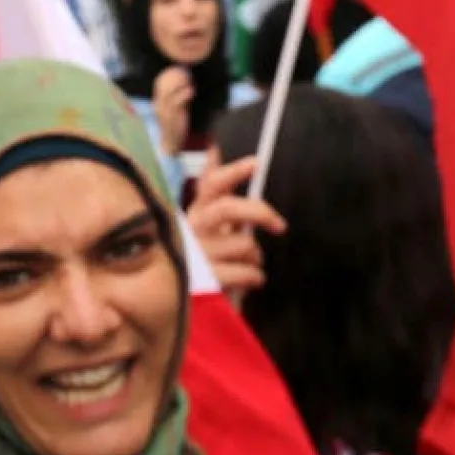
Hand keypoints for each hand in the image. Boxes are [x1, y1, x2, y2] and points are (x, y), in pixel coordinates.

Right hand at [152, 66, 194, 155]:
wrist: (171, 143)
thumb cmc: (175, 125)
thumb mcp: (176, 110)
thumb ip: (178, 99)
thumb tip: (187, 86)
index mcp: (158, 103)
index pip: (159, 85)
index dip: (167, 76)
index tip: (176, 69)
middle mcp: (159, 106)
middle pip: (163, 86)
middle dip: (173, 78)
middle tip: (185, 72)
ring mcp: (164, 111)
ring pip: (169, 93)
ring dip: (180, 85)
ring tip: (189, 80)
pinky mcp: (171, 116)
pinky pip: (177, 102)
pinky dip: (184, 94)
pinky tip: (191, 90)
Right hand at [186, 152, 285, 308]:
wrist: (175, 305)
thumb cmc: (199, 259)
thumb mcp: (204, 225)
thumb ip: (213, 191)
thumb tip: (214, 149)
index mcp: (195, 214)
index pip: (209, 185)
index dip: (232, 172)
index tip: (256, 163)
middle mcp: (192, 231)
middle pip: (227, 209)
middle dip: (259, 212)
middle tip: (280, 225)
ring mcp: (197, 255)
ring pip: (244, 244)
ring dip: (256, 257)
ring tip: (250, 265)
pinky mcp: (205, 281)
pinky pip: (247, 272)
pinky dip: (254, 277)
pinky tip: (250, 280)